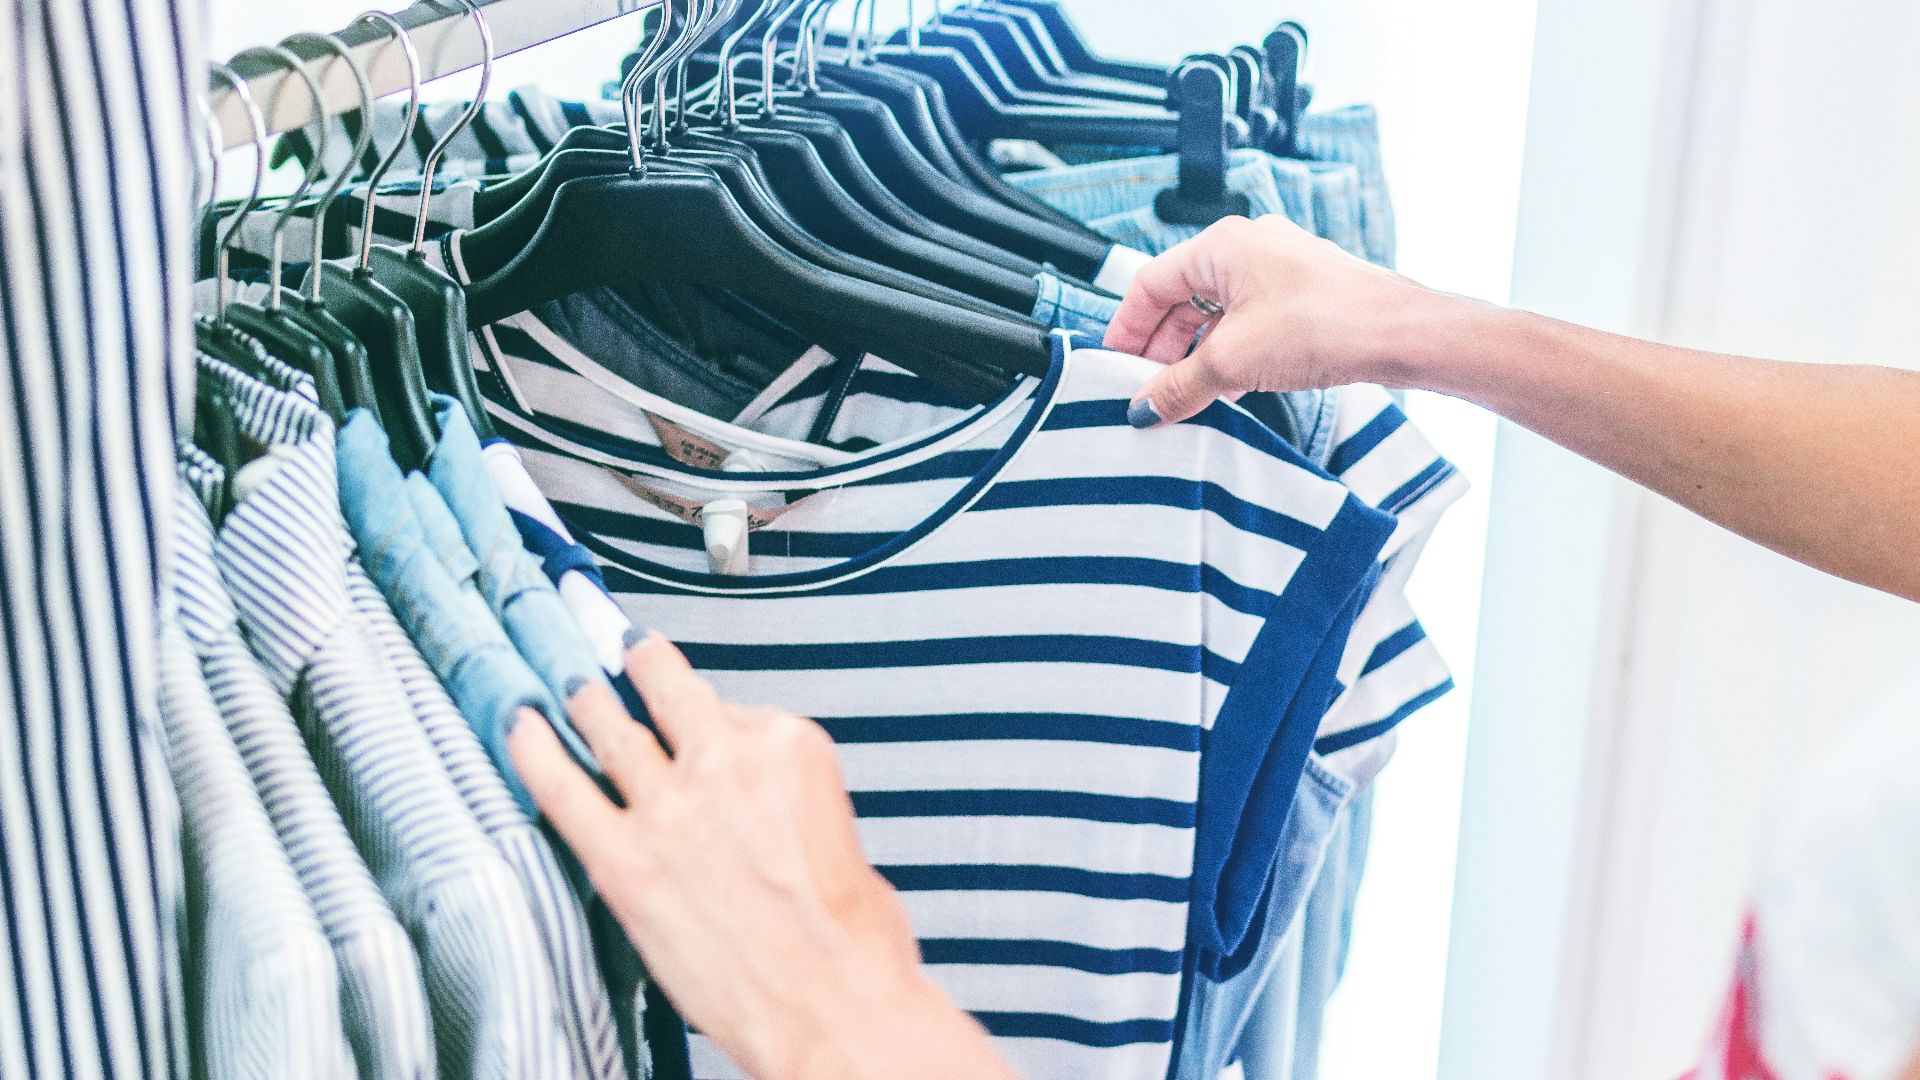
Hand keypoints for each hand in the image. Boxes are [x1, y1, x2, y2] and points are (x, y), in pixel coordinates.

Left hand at [508, 634, 1018, 1079]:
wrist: (835, 1007)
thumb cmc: (851, 942)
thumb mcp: (838, 835)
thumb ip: (783, 801)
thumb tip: (751, 807)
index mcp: (790, 747)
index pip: (734, 708)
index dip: (712, 719)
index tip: (699, 719)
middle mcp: (724, 762)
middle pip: (665, 689)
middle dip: (637, 664)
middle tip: (620, 653)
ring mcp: (668, 808)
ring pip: (607, 726)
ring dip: (582, 697)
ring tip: (566, 682)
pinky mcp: (625, 860)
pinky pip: (562, 789)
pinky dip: (533, 752)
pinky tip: (518, 728)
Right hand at [1104, 214, 1452, 425]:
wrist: (1401, 334)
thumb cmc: (1328, 323)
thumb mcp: (1233, 362)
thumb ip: (1178, 386)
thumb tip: (1144, 406)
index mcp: (1222, 246)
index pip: (1150, 284)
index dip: (1127, 328)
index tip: (1116, 365)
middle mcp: (1250, 248)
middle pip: (1182, 298)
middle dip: (1162, 347)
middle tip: (1149, 389)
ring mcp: (1280, 269)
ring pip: (1217, 312)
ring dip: (1197, 354)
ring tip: (1186, 395)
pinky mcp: (1304, 295)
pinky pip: (1249, 321)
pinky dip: (1230, 352)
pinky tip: (1228, 386)